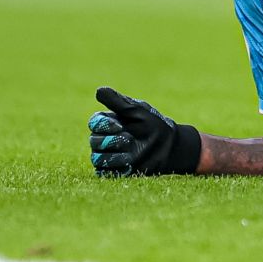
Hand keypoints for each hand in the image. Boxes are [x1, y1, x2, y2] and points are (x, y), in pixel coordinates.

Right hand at [87, 87, 201, 176]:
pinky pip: (102, 171)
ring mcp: (107, 154)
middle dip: (111, 141)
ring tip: (130, 153)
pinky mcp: (112, 169)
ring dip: (113, 155)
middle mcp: (105, 137)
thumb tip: (99, 90)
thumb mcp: (137, 111)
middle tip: (129, 140)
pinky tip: (129, 164)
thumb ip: (117, 102)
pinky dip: (115, 167)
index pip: (94, 122)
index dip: (103, 125)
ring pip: (96, 157)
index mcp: (109, 122)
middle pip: (93, 140)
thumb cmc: (154, 125)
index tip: (120, 126)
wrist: (169, 146)